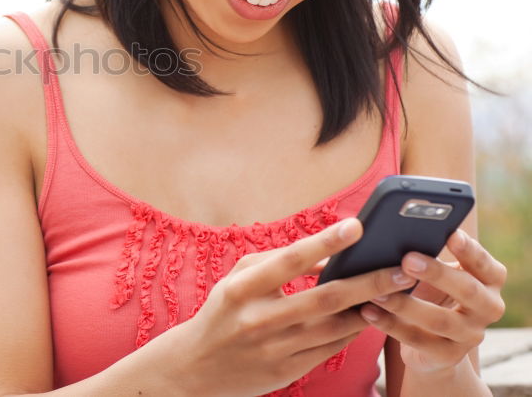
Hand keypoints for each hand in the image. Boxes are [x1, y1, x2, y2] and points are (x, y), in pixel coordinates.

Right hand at [159, 218, 417, 396]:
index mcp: (242, 289)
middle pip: (325, 298)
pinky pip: (330, 349)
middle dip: (370, 282)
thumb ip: (276, 262)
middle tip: (403, 268)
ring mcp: (274, 349)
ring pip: (336, 327)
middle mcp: (259, 319)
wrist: (195, 367)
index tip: (356, 226)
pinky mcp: (286, 372)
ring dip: (370, 309)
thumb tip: (326, 255)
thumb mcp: (237, 279)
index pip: (289, 261)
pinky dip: (353, 331)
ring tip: (397, 292)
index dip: (324, 243)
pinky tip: (370, 316)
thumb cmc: (222, 312)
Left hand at [358, 228, 506, 374]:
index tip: (450, 233)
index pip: (486, 264)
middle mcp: (488, 308)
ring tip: (377, 291)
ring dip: (404, 304)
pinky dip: (389, 324)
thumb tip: (396, 231)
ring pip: (439, 319)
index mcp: (490, 280)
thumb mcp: (437, 271)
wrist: (433, 342)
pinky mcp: (447, 355)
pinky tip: (367, 310)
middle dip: (437, 273)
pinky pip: (416, 340)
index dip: (470, 250)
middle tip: (407, 259)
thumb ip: (429, 253)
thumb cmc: (432, 290)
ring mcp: (470, 335)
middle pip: (467, 290)